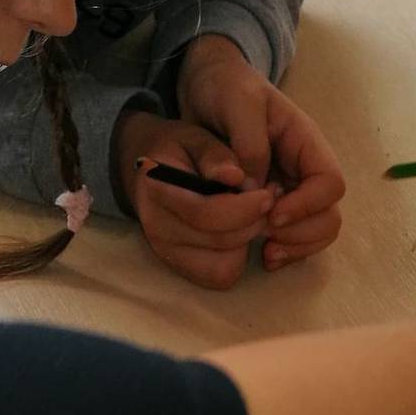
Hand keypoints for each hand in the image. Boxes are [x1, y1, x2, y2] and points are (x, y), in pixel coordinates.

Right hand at [116, 109, 278, 288]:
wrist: (148, 174)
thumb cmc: (179, 151)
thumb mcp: (196, 138)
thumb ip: (215, 155)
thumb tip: (237, 176)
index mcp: (158, 188)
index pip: (205, 213)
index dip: (244, 208)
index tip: (267, 195)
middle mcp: (157, 227)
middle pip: (219, 241)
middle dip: (252, 223)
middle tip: (266, 202)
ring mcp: (166, 252)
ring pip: (224, 267)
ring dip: (246, 242)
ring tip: (251, 216)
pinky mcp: (179, 268)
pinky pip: (221, 276)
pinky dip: (237, 257)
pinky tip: (237, 232)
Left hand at [178, 35, 344, 271]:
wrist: (207, 89)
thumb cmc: (226, 87)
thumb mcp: (236, 101)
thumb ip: (249, 142)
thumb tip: (254, 189)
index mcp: (305, 143)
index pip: (330, 183)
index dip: (308, 205)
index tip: (273, 215)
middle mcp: (305, 171)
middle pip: (329, 215)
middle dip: (303, 233)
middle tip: (266, 239)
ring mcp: (293, 191)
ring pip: (316, 231)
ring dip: (296, 248)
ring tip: (266, 254)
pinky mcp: (275, 206)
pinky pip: (293, 238)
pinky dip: (284, 252)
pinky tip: (262, 257)